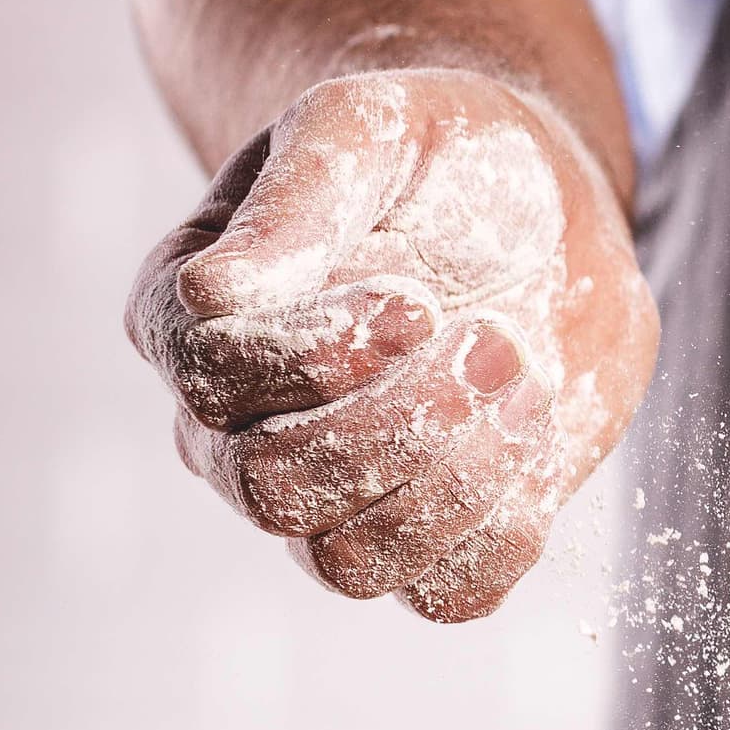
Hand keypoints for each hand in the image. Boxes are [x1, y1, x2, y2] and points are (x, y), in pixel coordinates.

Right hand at [127, 68, 657, 621]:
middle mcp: (233, 432)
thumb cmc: (433, 159)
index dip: (317, 357)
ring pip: (350, 564)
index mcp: (190, 322)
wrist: (540, 213)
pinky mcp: (425, 550)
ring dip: (458, 476)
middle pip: (270, 488)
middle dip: (398, 422)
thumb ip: (299, 200)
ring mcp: (325, 506)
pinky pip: (448, 598)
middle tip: (490, 339)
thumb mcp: (369, 131)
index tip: (413, 300)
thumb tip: (215, 295)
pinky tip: (531, 430)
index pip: (209, 379)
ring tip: (522, 372)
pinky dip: (506, 525)